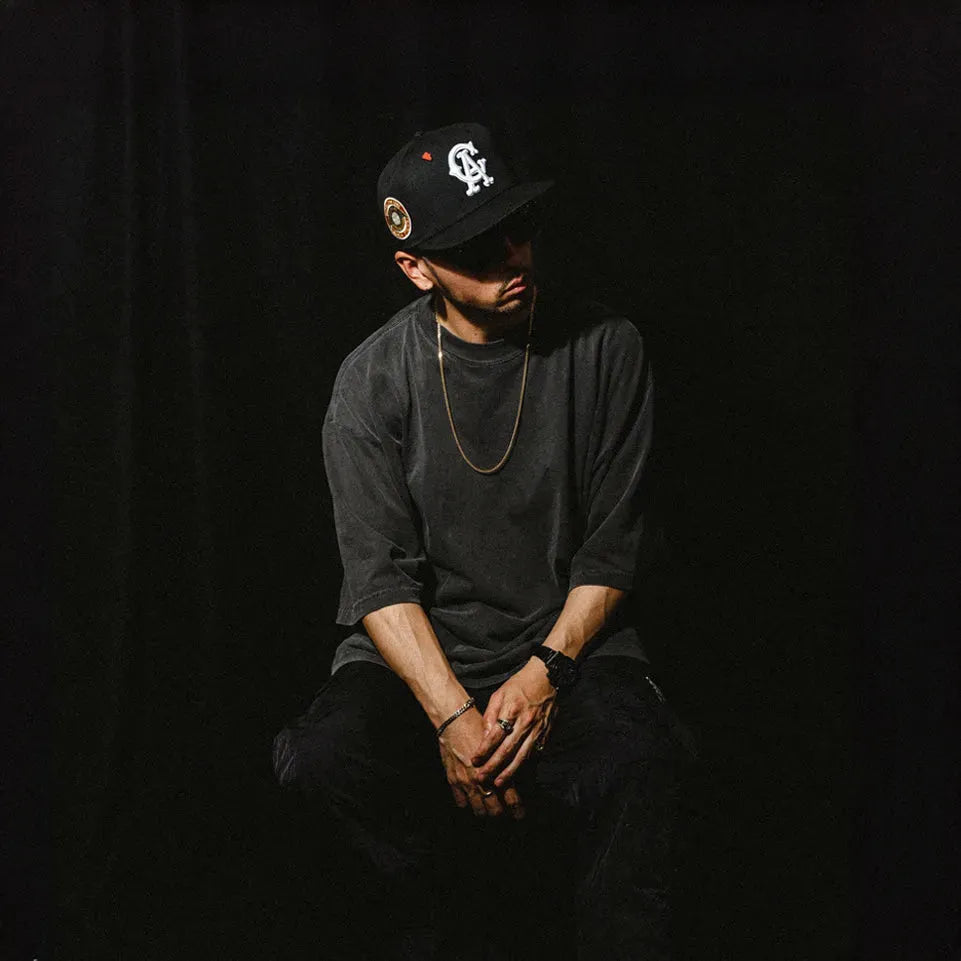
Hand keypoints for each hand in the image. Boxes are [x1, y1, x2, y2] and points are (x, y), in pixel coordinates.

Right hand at [438, 707, 525, 818]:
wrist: (455, 720)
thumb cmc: (479, 727)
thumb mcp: (500, 742)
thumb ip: (509, 761)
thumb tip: (524, 775)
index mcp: (497, 770)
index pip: (511, 800)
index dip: (518, 811)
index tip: (521, 815)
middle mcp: (482, 780)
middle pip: (495, 810)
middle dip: (502, 815)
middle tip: (505, 814)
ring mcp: (466, 783)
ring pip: (478, 810)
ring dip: (485, 812)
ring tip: (489, 810)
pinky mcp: (453, 781)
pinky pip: (461, 803)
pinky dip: (467, 804)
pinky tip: (471, 800)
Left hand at [471, 659, 557, 789]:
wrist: (547, 678)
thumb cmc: (520, 685)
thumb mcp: (500, 694)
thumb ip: (491, 715)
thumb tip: (485, 735)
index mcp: (512, 710)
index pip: (495, 735)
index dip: (484, 750)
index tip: (474, 760)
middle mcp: (525, 722)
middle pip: (507, 750)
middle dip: (493, 767)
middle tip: (481, 779)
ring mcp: (537, 730)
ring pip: (522, 756)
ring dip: (509, 772)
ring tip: (498, 783)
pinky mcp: (545, 734)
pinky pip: (534, 754)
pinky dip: (524, 766)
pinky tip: (516, 774)